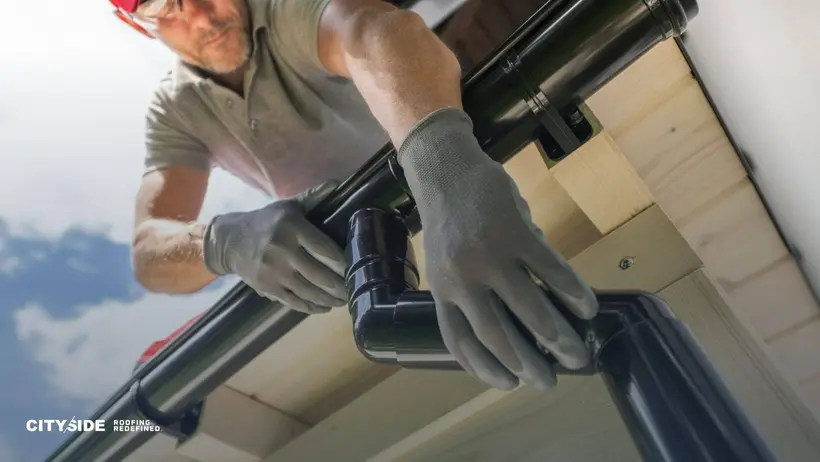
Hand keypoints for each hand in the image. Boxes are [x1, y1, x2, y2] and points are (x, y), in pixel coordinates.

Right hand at [203, 181, 347, 313]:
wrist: (230, 241)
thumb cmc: (266, 221)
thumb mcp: (289, 206)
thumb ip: (314, 197)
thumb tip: (338, 183)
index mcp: (292, 228)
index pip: (325, 249)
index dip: (343, 262)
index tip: (357, 268)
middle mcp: (283, 251)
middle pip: (320, 275)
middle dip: (341, 285)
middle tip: (354, 289)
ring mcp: (274, 272)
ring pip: (309, 292)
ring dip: (330, 299)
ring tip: (344, 300)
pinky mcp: (267, 288)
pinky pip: (294, 301)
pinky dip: (313, 307)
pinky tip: (325, 307)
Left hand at [398, 108, 598, 390]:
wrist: (446, 170)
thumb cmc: (450, 222)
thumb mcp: (448, 263)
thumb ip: (476, 292)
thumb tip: (517, 322)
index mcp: (441, 291)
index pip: (460, 342)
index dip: (485, 369)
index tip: (509, 384)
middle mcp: (462, 280)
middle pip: (497, 336)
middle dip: (528, 365)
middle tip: (550, 382)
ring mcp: (489, 257)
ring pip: (529, 310)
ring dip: (558, 337)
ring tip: (577, 353)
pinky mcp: (515, 233)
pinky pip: (551, 271)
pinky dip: (572, 292)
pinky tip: (586, 307)